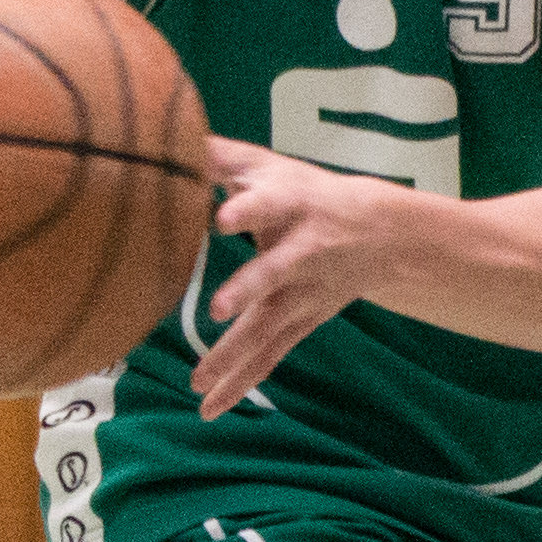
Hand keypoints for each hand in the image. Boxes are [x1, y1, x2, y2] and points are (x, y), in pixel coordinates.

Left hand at [195, 138, 389, 417]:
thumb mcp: (269, 167)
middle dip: (249, 290)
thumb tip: (161, 134)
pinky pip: (270, 356)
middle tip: (219, 309)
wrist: (380, 234)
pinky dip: (241, 382)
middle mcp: (300, 252)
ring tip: (198, 380)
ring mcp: (302, 293)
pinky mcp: (301, 322)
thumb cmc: (307, 193)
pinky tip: (209, 406)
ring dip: (236, 355)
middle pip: (274, 273)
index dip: (247, 210)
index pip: (268, 205)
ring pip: (269, 326)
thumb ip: (218, 158)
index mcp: (290, 205)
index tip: (222, 218)